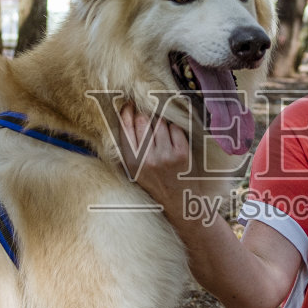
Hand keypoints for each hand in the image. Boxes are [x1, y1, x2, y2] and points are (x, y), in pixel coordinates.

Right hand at [117, 103, 191, 219]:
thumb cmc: (155, 182)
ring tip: (162, 136)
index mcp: (131, 162)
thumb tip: (126, 115)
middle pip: (143, 120)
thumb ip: (128, 146)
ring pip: (160, 122)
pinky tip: (173, 141)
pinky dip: (175, 131)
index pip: (125, 127)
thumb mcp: (134, 169)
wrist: (179, 202)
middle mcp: (147, 158)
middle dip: (145, 116)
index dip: (127, 112)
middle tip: (148, 120)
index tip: (129, 105)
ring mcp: (165, 155)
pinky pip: (176, 128)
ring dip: (161, 124)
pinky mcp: (182, 153)